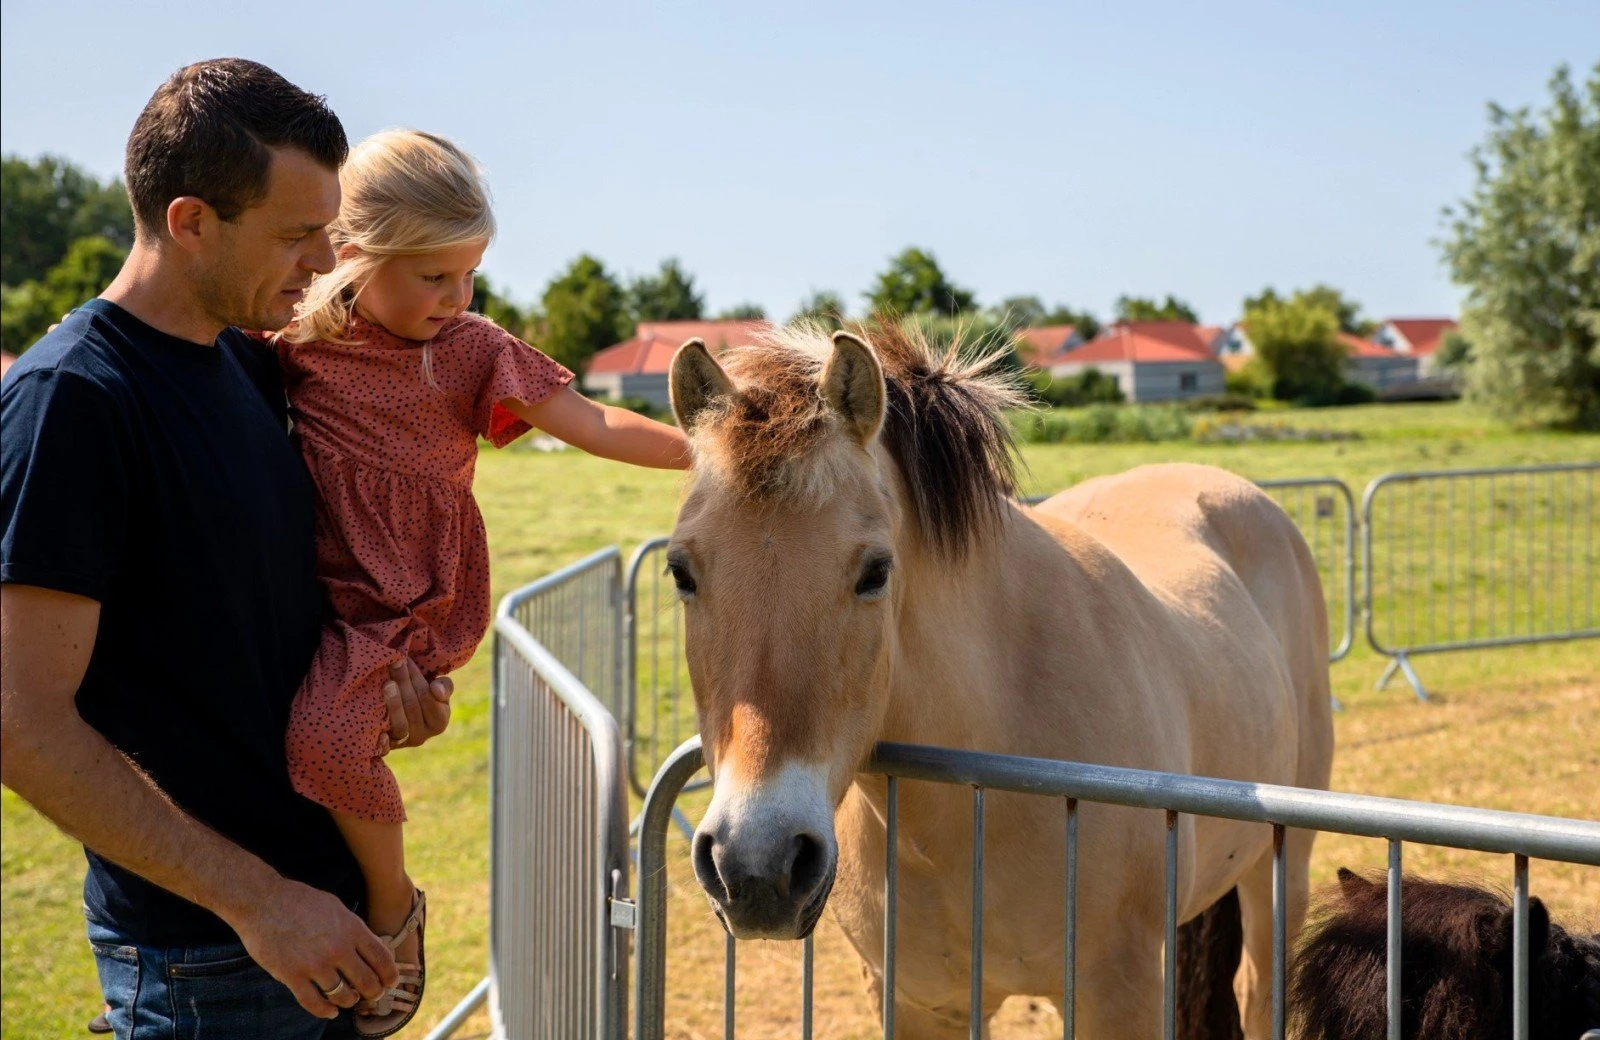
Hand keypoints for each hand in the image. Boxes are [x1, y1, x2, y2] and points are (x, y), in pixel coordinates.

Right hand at [228, 877, 395, 1017]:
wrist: (263, 901)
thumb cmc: (300, 901)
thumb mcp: (336, 908)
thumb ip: (354, 929)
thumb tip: (371, 948)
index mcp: (352, 928)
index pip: (382, 959)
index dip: (390, 975)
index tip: (390, 981)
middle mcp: (337, 948)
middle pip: (367, 981)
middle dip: (374, 991)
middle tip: (372, 993)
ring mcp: (315, 964)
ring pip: (343, 995)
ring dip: (349, 1000)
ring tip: (350, 998)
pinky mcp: (292, 976)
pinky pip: (314, 1003)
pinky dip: (325, 1011)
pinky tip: (330, 1011)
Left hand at [379, 658, 452, 753]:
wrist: (403, 715)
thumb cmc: (423, 696)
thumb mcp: (439, 690)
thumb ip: (445, 686)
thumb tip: (435, 690)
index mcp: (439, 722)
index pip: (428, 697)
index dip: (416, 678)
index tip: (405, 659)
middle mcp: (422, 736)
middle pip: (412, 707)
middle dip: (403, 683)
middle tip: (393, 663)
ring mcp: (403, 744)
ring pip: (400, 725)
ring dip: (393, 703)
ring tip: (387, 683)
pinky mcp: (387, 749)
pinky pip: (385, 747)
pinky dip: (382, 740)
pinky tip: (376, 725)